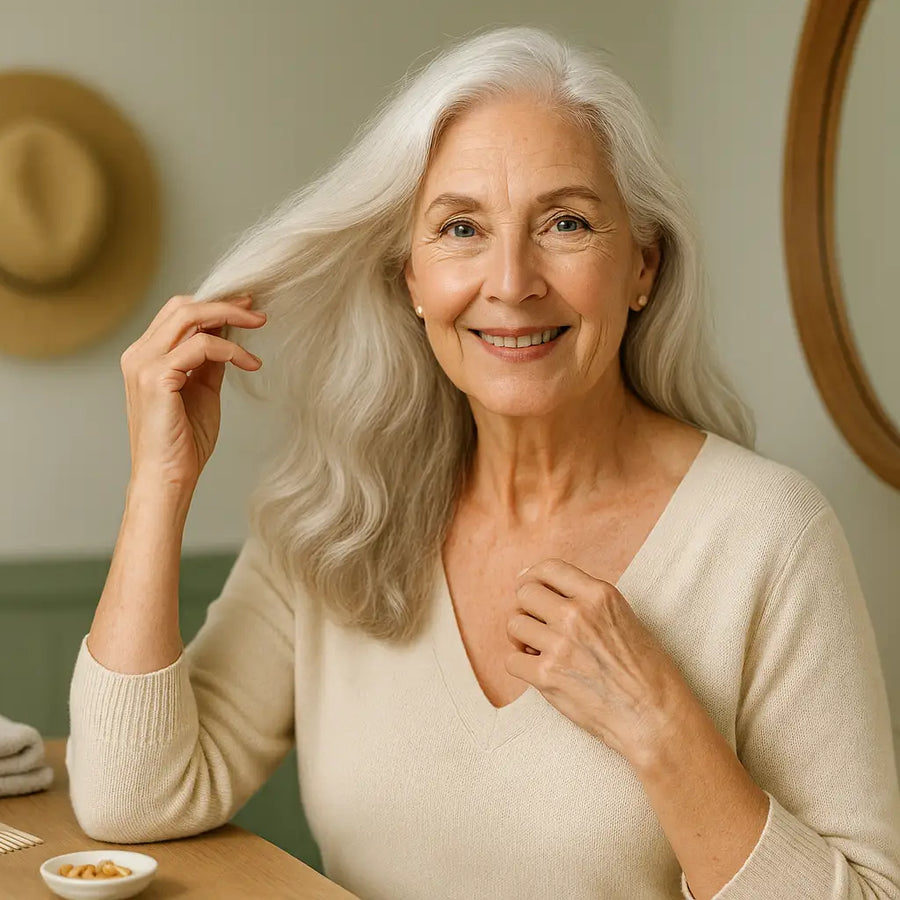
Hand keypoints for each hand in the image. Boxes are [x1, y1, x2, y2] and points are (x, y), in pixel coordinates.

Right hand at [120, 293, 266, 491]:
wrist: (169, 477)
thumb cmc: (184, 442)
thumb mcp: (202, 391)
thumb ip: (209, 362)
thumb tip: (227, 334)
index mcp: (145, 356)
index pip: (178, 314)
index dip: (213, 305)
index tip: (246, 308)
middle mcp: (138, 355)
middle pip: (182, 307)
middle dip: (223, 303)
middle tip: (256, 311)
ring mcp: (143, 364)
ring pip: (190, 317)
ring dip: (229, 317)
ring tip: (259, 324)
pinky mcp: (156, 377)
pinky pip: (201, 346)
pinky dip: (231, 350)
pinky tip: (250, 363)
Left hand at [505, 558, 694, 763]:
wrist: (655, 717)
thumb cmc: (647, 672)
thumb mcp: (624, 617)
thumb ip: (589, 602)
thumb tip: (547, 591)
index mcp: (599, 594)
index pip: (549, 568)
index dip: (533, 577)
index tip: (531, 589)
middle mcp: (577, 613)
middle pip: (525, 593)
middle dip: (526, 609)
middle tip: (536, 626)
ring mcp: (560, 644)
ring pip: (514, 624)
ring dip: (521, 638)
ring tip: (538, 650)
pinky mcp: (547, 675)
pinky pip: (511, 660)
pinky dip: (521, 666)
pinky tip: (538, 672)